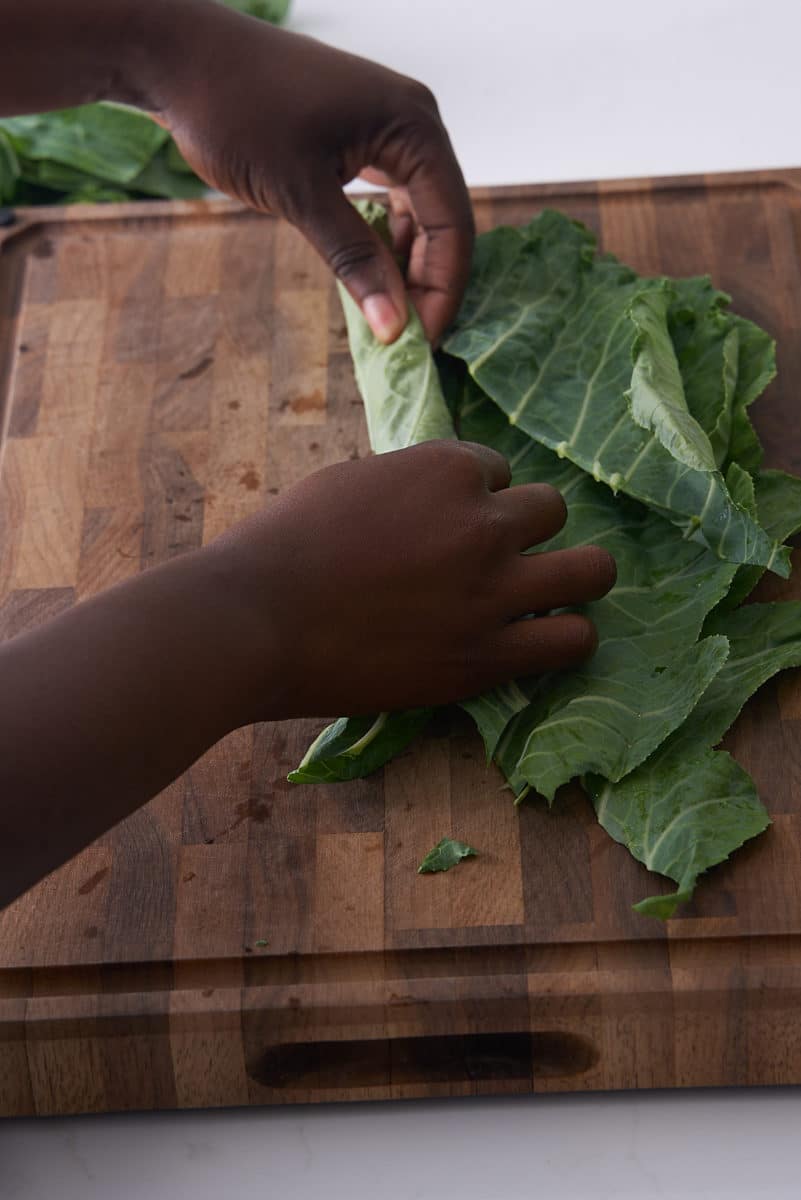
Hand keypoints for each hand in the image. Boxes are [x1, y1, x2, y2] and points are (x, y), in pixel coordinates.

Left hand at [151, 2, 473, 343]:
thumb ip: (354, 259)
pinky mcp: (361, 139)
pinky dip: (381, 243)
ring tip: (383, 316)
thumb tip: (394, 327)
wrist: (182, 59)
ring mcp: (388, 130)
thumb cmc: (237, 112)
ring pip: (418, 215)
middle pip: (443, 222)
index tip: (421, 344)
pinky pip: (389, 201)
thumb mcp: (300, 194)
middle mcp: (413, 125)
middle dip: (426, 284)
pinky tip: (366, 278)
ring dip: (404, 267)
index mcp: (414, 128)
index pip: (453, 226)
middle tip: (403, 340)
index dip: (442, 291)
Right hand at [215, 441, 616, 718]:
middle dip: (527, 530)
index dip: (478, 499)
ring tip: (553, 596)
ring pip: (592, 571)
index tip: (451, 527)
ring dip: (576, 578)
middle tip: (498, 561)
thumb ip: (408, 484)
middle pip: (552, 510)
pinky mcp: (489, 656)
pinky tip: (542, 640)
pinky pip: (574, 640)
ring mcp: (494, 590)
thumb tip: (429, 501)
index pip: (499, 471)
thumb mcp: (351, 482)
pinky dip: (567, 637)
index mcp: (447, 468)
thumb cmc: (283, 545)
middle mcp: (484, 522)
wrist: (256, 620)